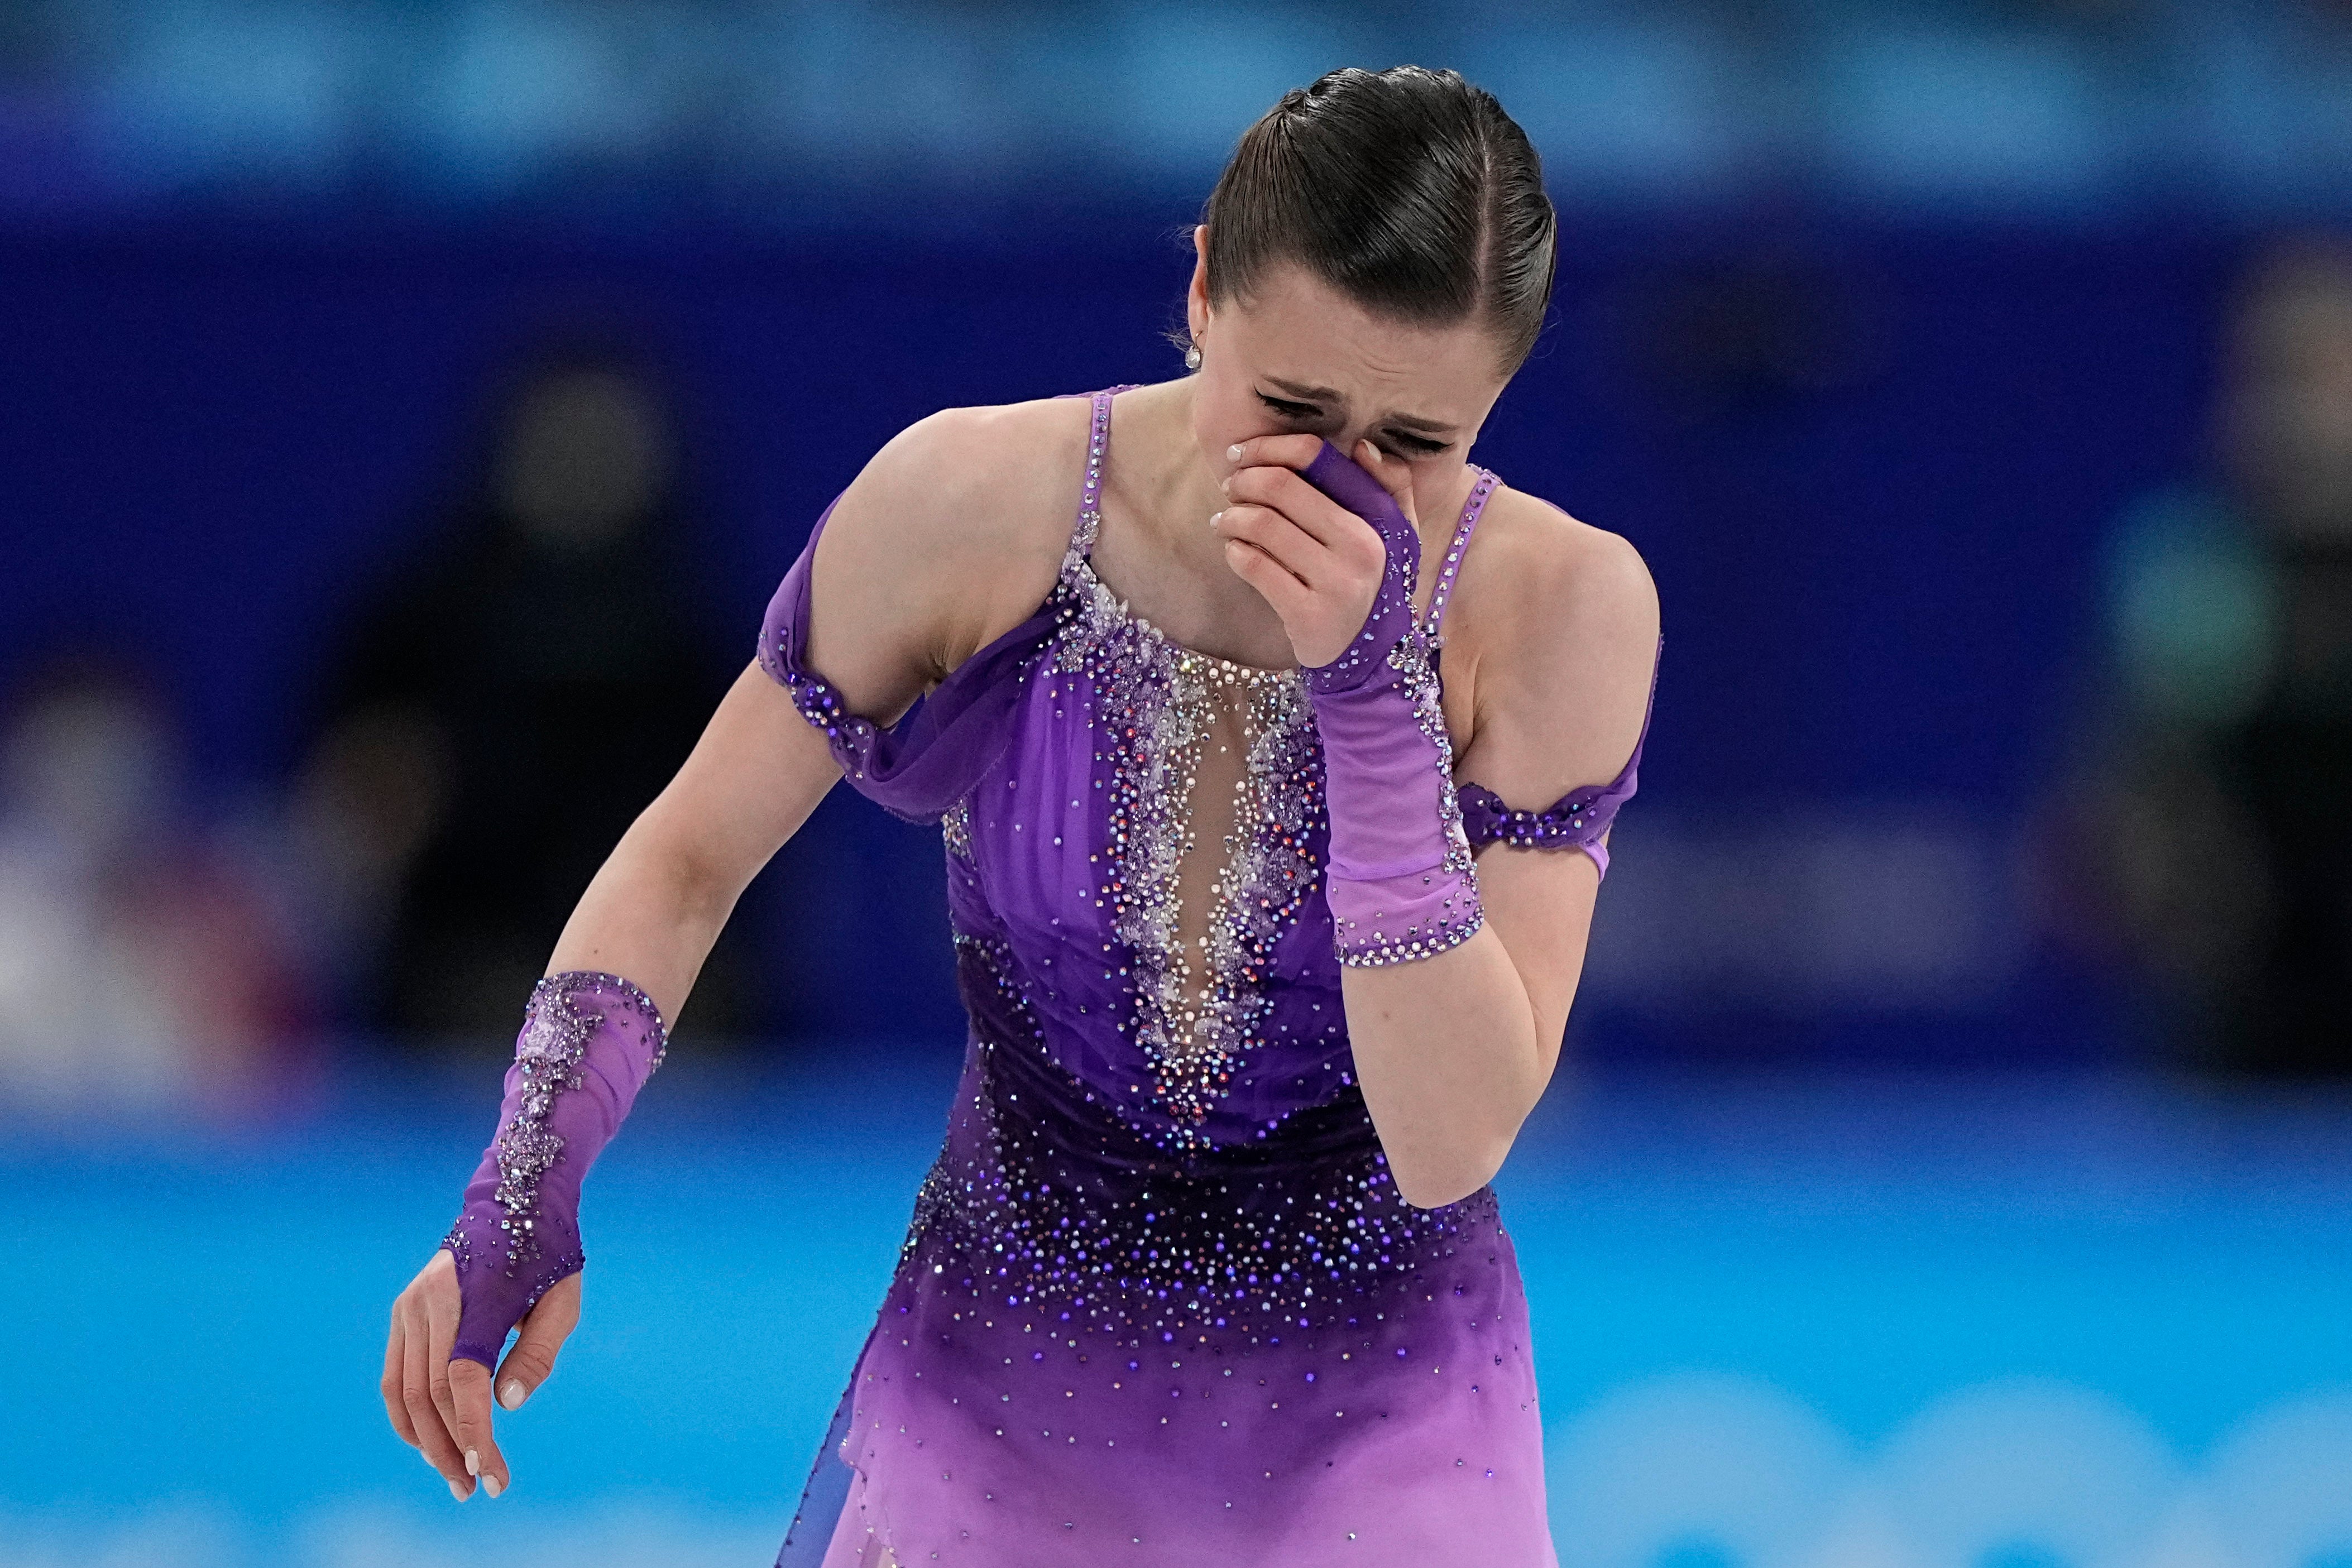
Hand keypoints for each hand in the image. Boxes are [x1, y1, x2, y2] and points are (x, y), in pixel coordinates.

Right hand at [380, 1247, 580, 1499]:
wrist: (515, 1202)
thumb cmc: (549, 1256)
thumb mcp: (563, 1302)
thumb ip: (538, 1354)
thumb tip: (505, 1405)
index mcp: (474, 1296)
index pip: (463, 1380)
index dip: (473, 1432)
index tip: (491, 1475)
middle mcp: (430, 1300)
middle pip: (429, 1392)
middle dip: (452, 1447)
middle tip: (478, 1488)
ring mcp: (409, 1306)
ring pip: (404, 1391)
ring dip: (426, 1441)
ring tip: (455, 1476)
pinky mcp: (402, 1312)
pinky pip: (394, 1375)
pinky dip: (407, 1415)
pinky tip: (428, 1444)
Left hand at [1211, 435, 1420, 668]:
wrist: (1373, 657)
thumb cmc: (1376, 583)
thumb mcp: (1399, 533)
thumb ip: (1391, 485)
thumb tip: (1361, 446)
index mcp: (1378, 516)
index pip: (1315, 457)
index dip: (1269, 447)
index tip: (1243, 454)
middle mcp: (1360, 546)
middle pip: (1280, 486)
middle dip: (1243, 481)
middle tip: (1229, 489)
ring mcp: (1335, 583)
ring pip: (1262, 525)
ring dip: (1231, 517)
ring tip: (1224, 522)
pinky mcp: (1308, 615)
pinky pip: (1256, 567)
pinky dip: (1235, 552)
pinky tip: (1234, 552)